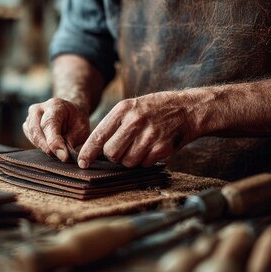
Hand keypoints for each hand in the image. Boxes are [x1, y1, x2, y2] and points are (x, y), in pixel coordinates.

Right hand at [23, 98, 90, 160]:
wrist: (69, 111)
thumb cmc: (76, 121)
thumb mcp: (81, 129)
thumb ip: (71, 142)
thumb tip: (63, 157)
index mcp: (55, 105)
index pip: (50, 124)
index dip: (55, 142)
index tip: (63, 156)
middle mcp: (39, 109)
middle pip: (36, 131)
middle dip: (47, 147)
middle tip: (61, 157)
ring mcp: (30, 117)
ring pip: (32, 136)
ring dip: (44, 148)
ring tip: (58, 151)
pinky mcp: (27, 126)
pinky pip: (30, 139)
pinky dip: (40, 146)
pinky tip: (50, 147)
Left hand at [77, 91, 199, 167]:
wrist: (188, 109)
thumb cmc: (155, 109)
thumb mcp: (131, 107)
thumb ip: (114, 124)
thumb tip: (95, 148)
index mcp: (123, 110)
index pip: (98, 136)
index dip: (88, 152)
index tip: (82, 163)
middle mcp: (134, 122)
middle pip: (111, 153)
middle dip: (114, 156)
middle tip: (124, 148)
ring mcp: (149, 135)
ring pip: (127, 162)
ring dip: (131, 159)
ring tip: (140, 145)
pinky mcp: (162, 148)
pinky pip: (144, 164)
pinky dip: (145, 160)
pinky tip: (152, 148)